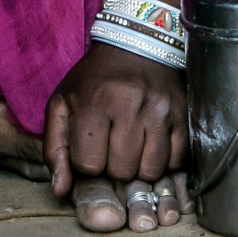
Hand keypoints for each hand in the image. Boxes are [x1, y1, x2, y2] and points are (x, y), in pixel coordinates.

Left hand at [43, 43, 187, 212]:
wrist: (136, 45)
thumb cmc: (94, 81)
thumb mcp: (62, 104)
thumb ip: (55, 148)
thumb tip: (61, 191)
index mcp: (94, 102)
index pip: (88, 165)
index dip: (86, 162)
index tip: (89, 146)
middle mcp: (130, 105)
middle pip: (121, 171)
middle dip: (113, 165)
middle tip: (112, 144)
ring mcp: (160, 110)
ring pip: (150, 171)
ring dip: (139, 166)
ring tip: (132, 145)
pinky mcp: (183, 114)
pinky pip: (175, 161)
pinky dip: (163, 160)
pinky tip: (152, 143)